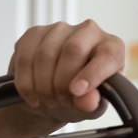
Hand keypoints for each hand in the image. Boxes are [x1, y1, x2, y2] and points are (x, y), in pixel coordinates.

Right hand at [8, 20, 125, 124]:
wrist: (51, 97)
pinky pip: (26, 56)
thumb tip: (87, 100)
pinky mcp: (35, 33)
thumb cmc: (79, 98)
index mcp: (112, 47)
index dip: (92, 74)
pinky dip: (26, 82)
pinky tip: (32, 95)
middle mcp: (89, 31)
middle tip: (60, 101)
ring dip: (43, 84)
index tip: (77, 92)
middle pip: (73, 49)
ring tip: (48, 100)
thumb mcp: (89, 108)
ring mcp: (61, 29)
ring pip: (46, 54)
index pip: (108, 54)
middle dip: (62, 82)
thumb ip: (92, 105)